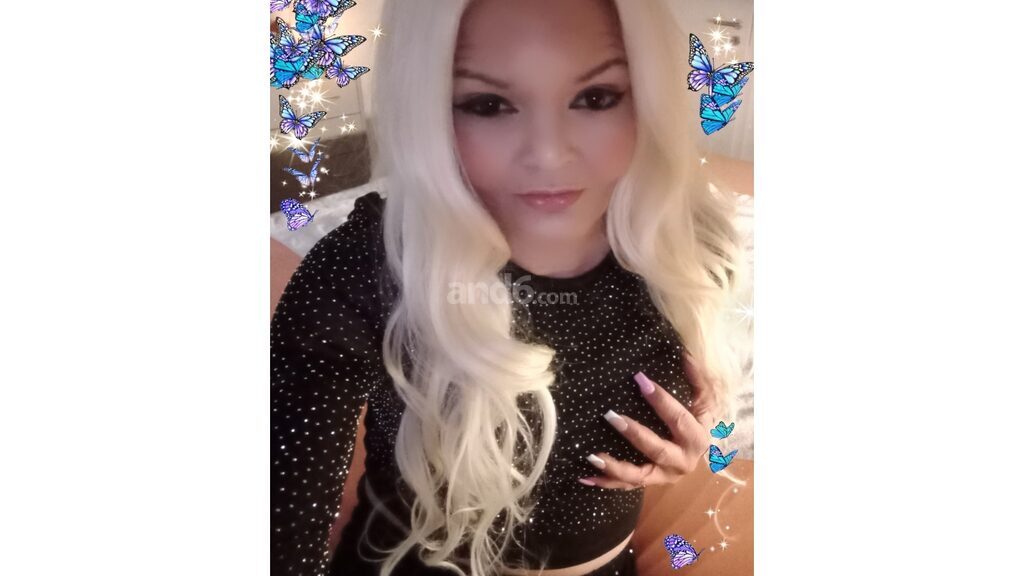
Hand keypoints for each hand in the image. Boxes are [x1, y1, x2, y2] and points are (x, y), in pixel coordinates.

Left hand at [579, 352, 717, 489]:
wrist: (699, 451)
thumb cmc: (698, 419)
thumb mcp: (703, 399)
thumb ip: (696, 378)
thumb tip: (684, 354)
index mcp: (697, 437)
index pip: (679, 418)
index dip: (661, 400)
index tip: (640, 380)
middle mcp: (683, 461)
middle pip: (657, 449)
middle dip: (634, 434)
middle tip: (611, 416)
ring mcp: (665, 476)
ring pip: (639, 476)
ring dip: (615, 467)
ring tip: (592, 456)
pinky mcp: (650, 483)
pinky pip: (626, 486)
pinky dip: (606, 482)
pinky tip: (584, 477)